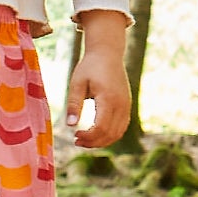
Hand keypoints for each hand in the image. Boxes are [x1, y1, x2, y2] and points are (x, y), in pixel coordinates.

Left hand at [67, 10, 130, 148]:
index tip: (74, 135)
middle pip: (110, 134)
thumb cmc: (90, 67)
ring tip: (84, 140)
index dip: (88, 136)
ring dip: (102, 141)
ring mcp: (126, 106)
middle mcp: (121, 105)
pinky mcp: (127, 106)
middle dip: (93, 142)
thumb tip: (70, 126)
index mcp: (108, 99)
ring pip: (117, 133)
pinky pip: (121, 127)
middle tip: (76, 141)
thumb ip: (74, 104)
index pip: (101, 127)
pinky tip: (96, 135)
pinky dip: (110, 135)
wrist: (108, 54)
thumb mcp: (77, 83)